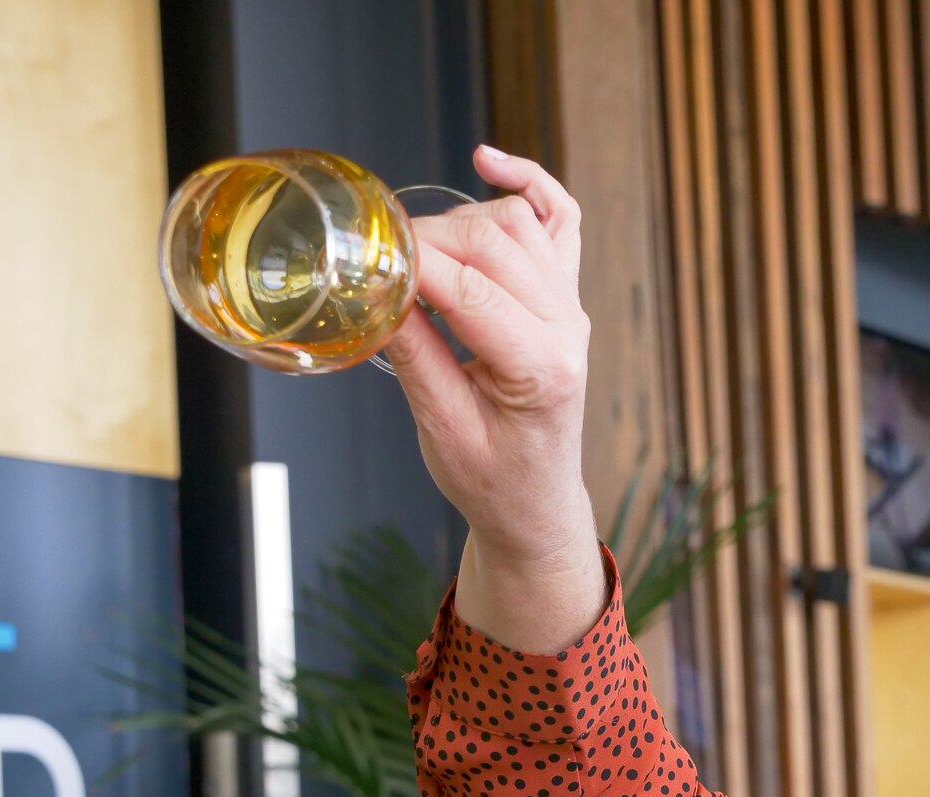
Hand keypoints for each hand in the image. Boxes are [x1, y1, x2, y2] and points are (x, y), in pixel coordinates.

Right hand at [381, 145, 595, 571]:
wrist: (535, 501)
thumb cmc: (493, 480)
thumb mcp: (441, 430)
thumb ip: (414, 355)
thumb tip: (374, 291)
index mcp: (543, 368)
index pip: (470, 289)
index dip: (408, 264)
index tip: (358, 258)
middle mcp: (567, 327)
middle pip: (492, 243)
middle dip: (424, 240)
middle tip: (372, 260)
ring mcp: (570, 307)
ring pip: (516, 223)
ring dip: (457, 220)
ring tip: (411, 252)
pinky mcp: (564, 296)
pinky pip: (559, 219)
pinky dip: (528, 183)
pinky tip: (486, 161)